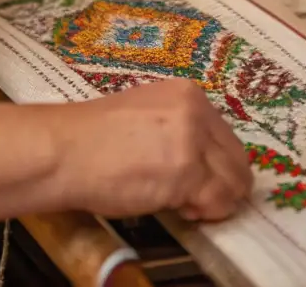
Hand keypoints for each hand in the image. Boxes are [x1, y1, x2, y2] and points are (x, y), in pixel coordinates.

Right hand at [59, 79, 251, 221]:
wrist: (67, 149)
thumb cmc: (96, 137)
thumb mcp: (147, 114)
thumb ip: (179, 128)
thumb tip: (204, 160)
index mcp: (187, 93)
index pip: (227, 137)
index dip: (219, 165)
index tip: (202, 180)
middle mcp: (195, 110)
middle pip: (237, 159)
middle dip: (225, 185)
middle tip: (199, 200)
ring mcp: (192, 140)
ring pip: (233, 182)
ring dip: (217, 201)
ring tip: (188, 205)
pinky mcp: (186, 171)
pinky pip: (217, 201)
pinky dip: (207, 212)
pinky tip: (183, 210)